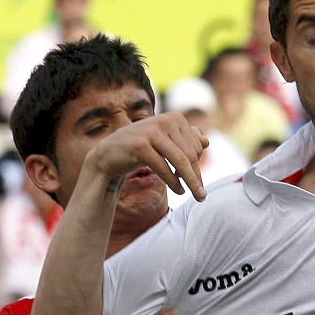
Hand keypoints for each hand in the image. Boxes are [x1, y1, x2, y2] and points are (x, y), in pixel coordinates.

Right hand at [88, 112, 209, 200]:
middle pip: (190, 154)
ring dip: (191, 181)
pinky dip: (174, 182)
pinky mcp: (140, 145)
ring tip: (198, 196)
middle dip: (196, 177)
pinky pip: (164, 167)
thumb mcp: (165, 143)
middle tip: (202, 195)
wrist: (108, 155)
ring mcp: (152, 131)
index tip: (196, 180)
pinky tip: (179, 191)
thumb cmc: (141, 149)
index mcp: (175, 118)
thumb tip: (207, 141)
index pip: (197, 146)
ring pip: (180, 161)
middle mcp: (165, 120)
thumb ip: (185, 139)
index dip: (199, 165)